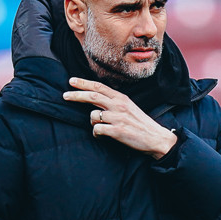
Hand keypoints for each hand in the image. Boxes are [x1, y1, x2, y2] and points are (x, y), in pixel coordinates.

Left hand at [63, 77, 177, 158]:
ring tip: (100, 128)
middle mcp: (119, 105)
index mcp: (121, 98)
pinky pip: (97, 130)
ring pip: (93, 116)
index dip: (84, 83)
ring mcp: (118, 118)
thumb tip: (96, 100)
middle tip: (65, 95)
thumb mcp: (129, 107)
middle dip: (76, 95)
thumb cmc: (140, 123)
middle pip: (92, 96)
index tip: (71, 81)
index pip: (99, 87)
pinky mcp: (117, 131)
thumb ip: (114, 102)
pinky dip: (96, 134)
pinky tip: (101, 136)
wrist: (155, 138)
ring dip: (92, 123)